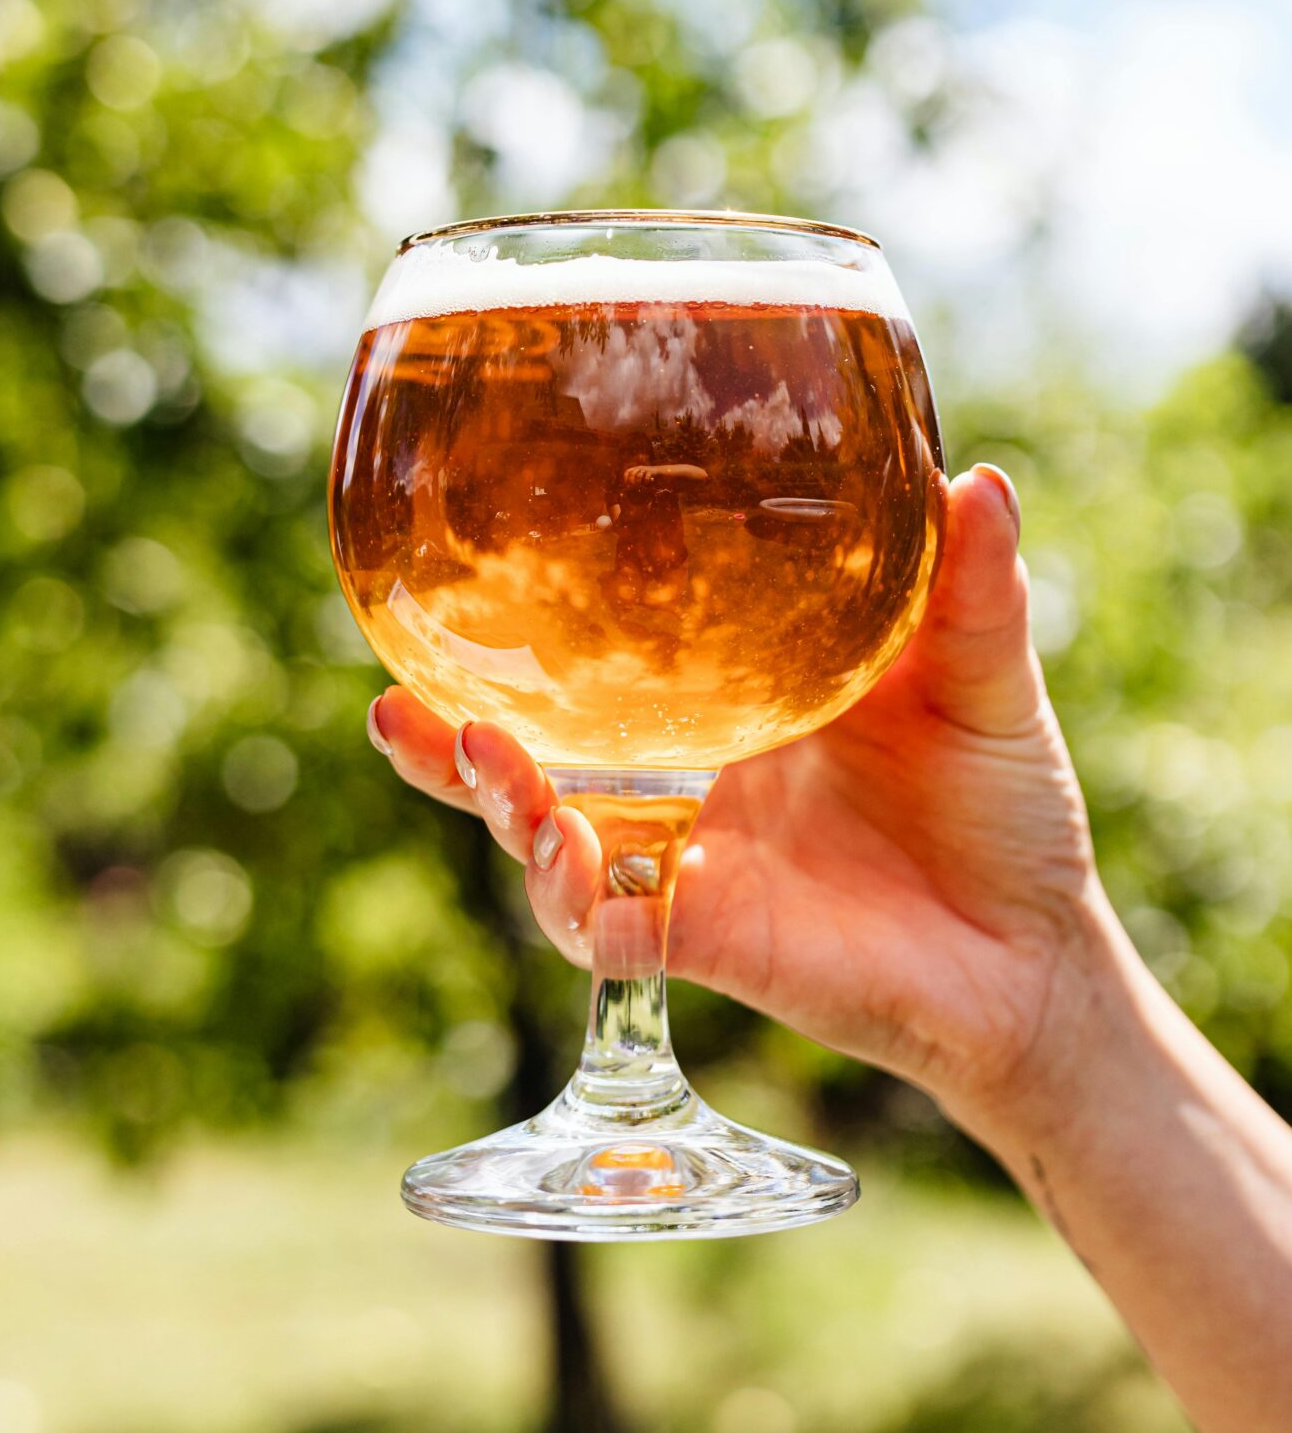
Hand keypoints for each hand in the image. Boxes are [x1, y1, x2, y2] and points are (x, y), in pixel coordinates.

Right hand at [368, 465, 1106, 1136]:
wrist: (1038, 953)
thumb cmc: (1002, 807)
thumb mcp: (980, 679)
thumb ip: (971, 591)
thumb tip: (983, 480)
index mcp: (731, 702)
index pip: (600, 666)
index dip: (519, 635)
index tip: (450, 581)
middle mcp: (687, 782)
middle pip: (535, 762)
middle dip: (454, 742)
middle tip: (393, 706)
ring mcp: (689, 862)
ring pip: (548, 844)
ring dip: (497, 811)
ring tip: (485, 764)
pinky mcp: (713, 938)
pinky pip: (618, 931)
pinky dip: (580, 906)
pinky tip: (573, 871)